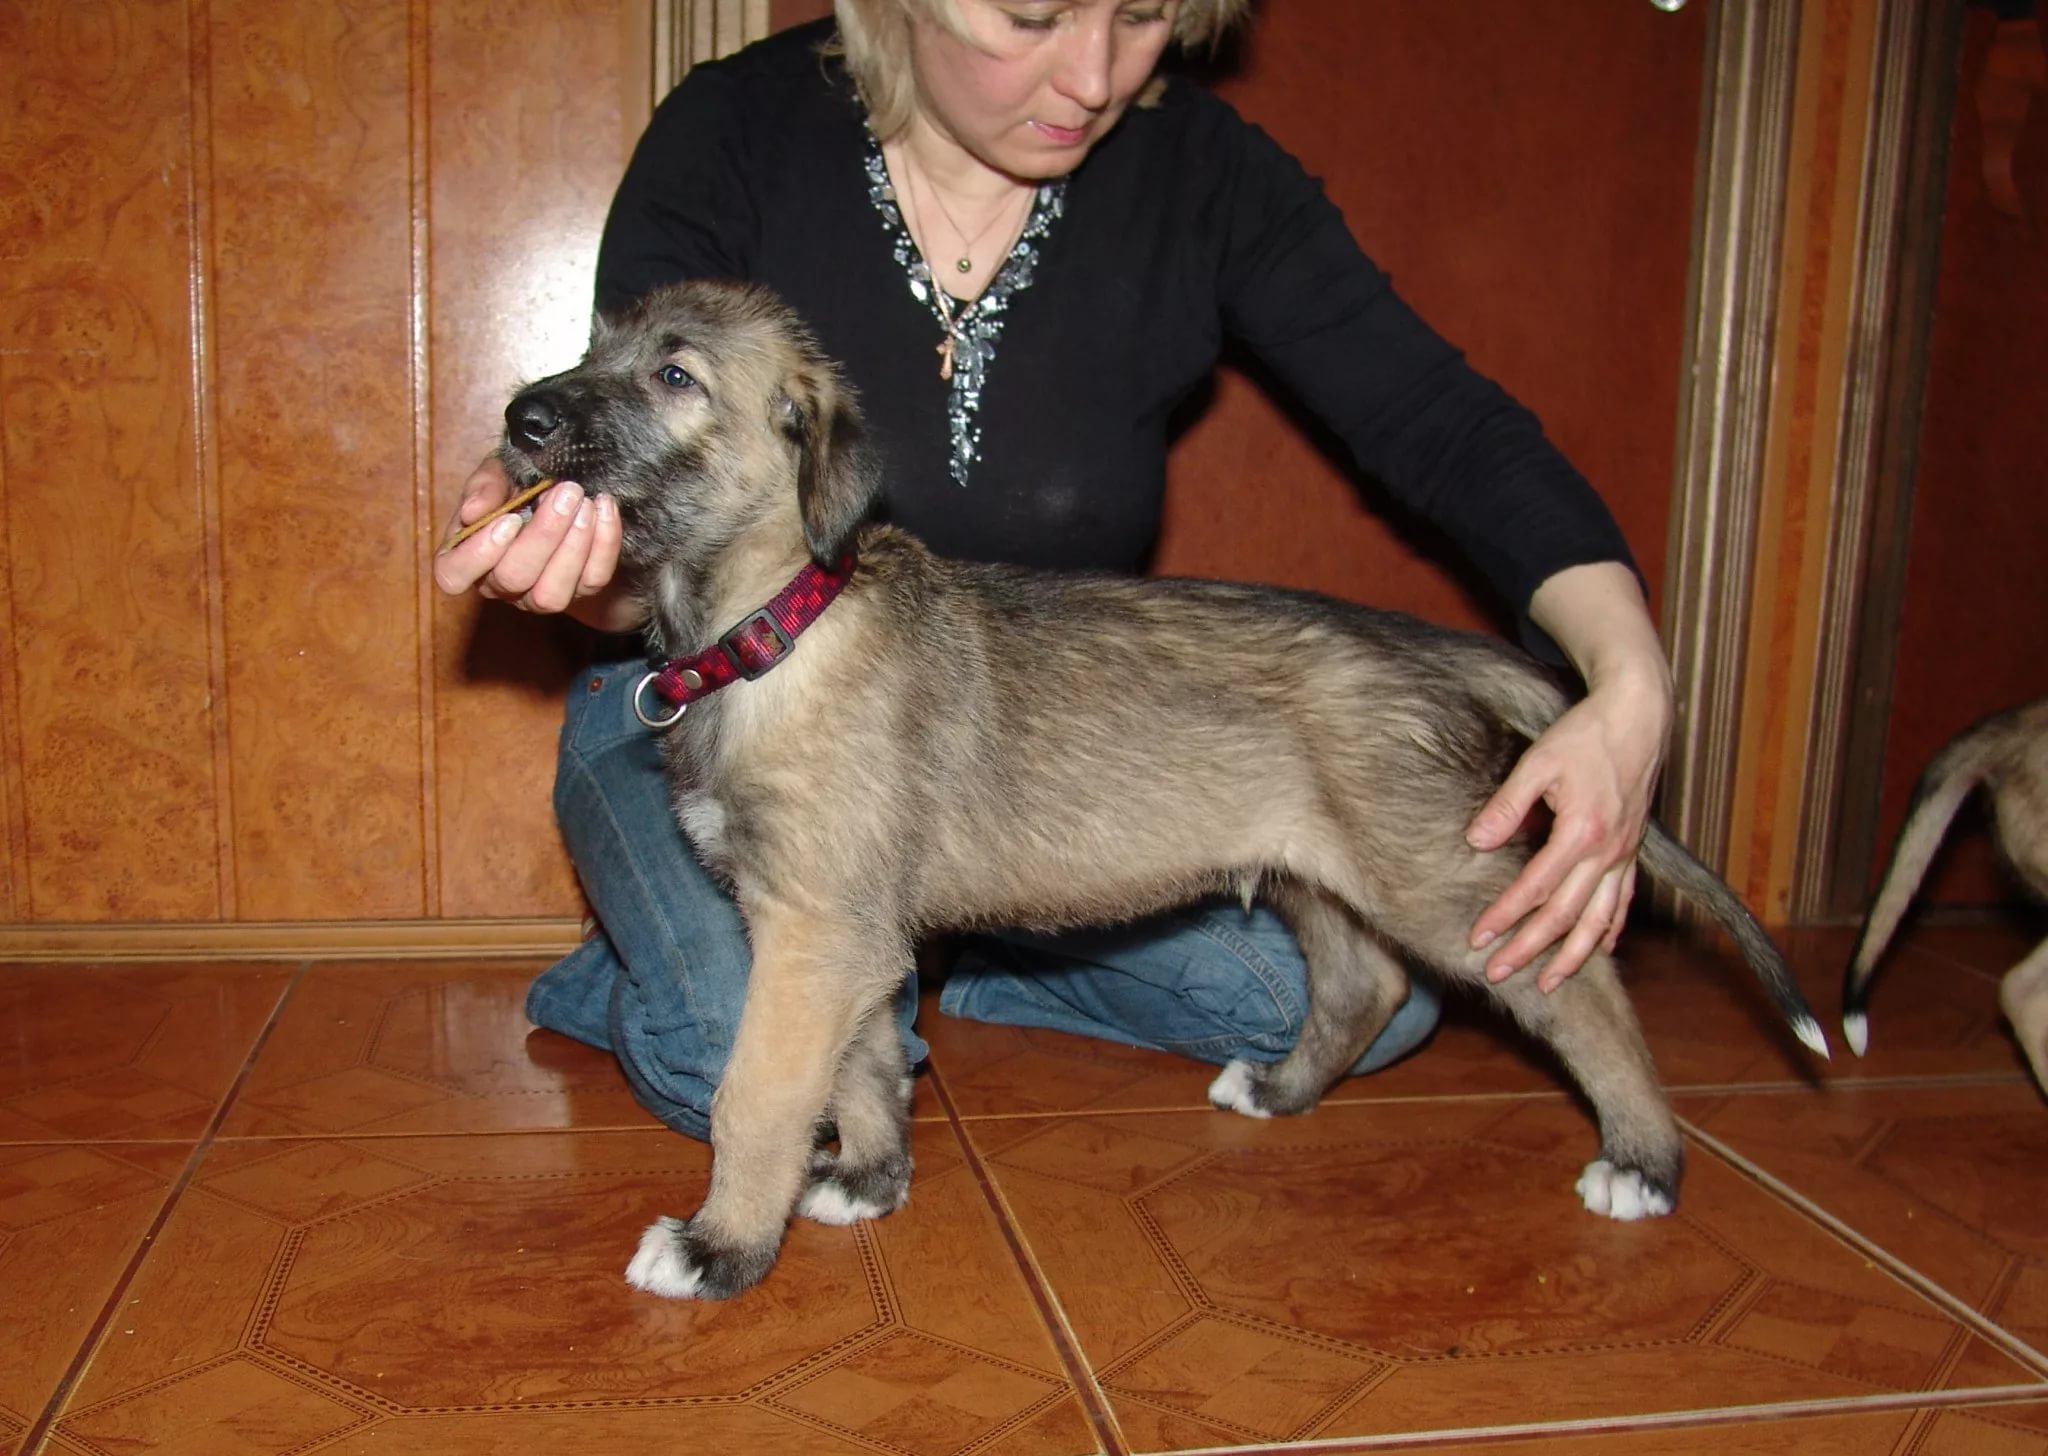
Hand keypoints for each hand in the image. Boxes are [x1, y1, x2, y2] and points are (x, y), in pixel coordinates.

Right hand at [431, 454, 637, 628]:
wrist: (559, 484)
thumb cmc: (517, 481)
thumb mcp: (496, 471)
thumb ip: (483, 486)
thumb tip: (473, 511)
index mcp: (466, 556)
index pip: (454, 575)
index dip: (478, 554)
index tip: (509, 519)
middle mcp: (500, 585)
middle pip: (513, 579)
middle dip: (543, 535)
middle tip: (566, 493)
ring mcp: (539, 595)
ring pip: (552, 594)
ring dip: (574, 547)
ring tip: (585, 504)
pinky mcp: (580, 590)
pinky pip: (593, 579)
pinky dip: (604, 544)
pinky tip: (604, 509)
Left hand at [1464, 671, 1669, 990]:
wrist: (1638, 714)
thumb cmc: (1586, 733)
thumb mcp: (1539, 762)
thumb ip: (1508, 806)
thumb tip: (1476, 841)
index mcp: (1583, 832)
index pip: (1536, 889)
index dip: (1505, 917)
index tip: (1477, 939)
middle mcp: (1609, 851)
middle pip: (1567, 916)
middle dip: (1532, 950)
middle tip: (1498, 974)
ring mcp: (1626, 853)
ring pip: (1601, 919)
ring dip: (1574, 955)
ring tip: (1549, 982)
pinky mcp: (1634, 847)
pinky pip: (1624, 900)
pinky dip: (1611, 929)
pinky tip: (1601, 948)